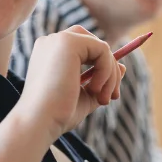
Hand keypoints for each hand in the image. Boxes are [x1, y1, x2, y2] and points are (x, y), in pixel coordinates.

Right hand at [17, 25, 125, 141]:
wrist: (39, 122)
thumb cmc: (57, 114)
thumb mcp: (85, 96)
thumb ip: (101, 80)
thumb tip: (122, 67)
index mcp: (50, 53)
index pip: (85, 48)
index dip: (102, 67)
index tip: (108, 95)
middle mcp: (52, 42)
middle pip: (94, 43)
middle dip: (109, 70)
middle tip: (111, 97)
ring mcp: (59, 39)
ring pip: (101, 48)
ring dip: (110, 75)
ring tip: (102, 99)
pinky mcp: (68, 42)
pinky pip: (103, 50)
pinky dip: (107, 71)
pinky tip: (94, 89)